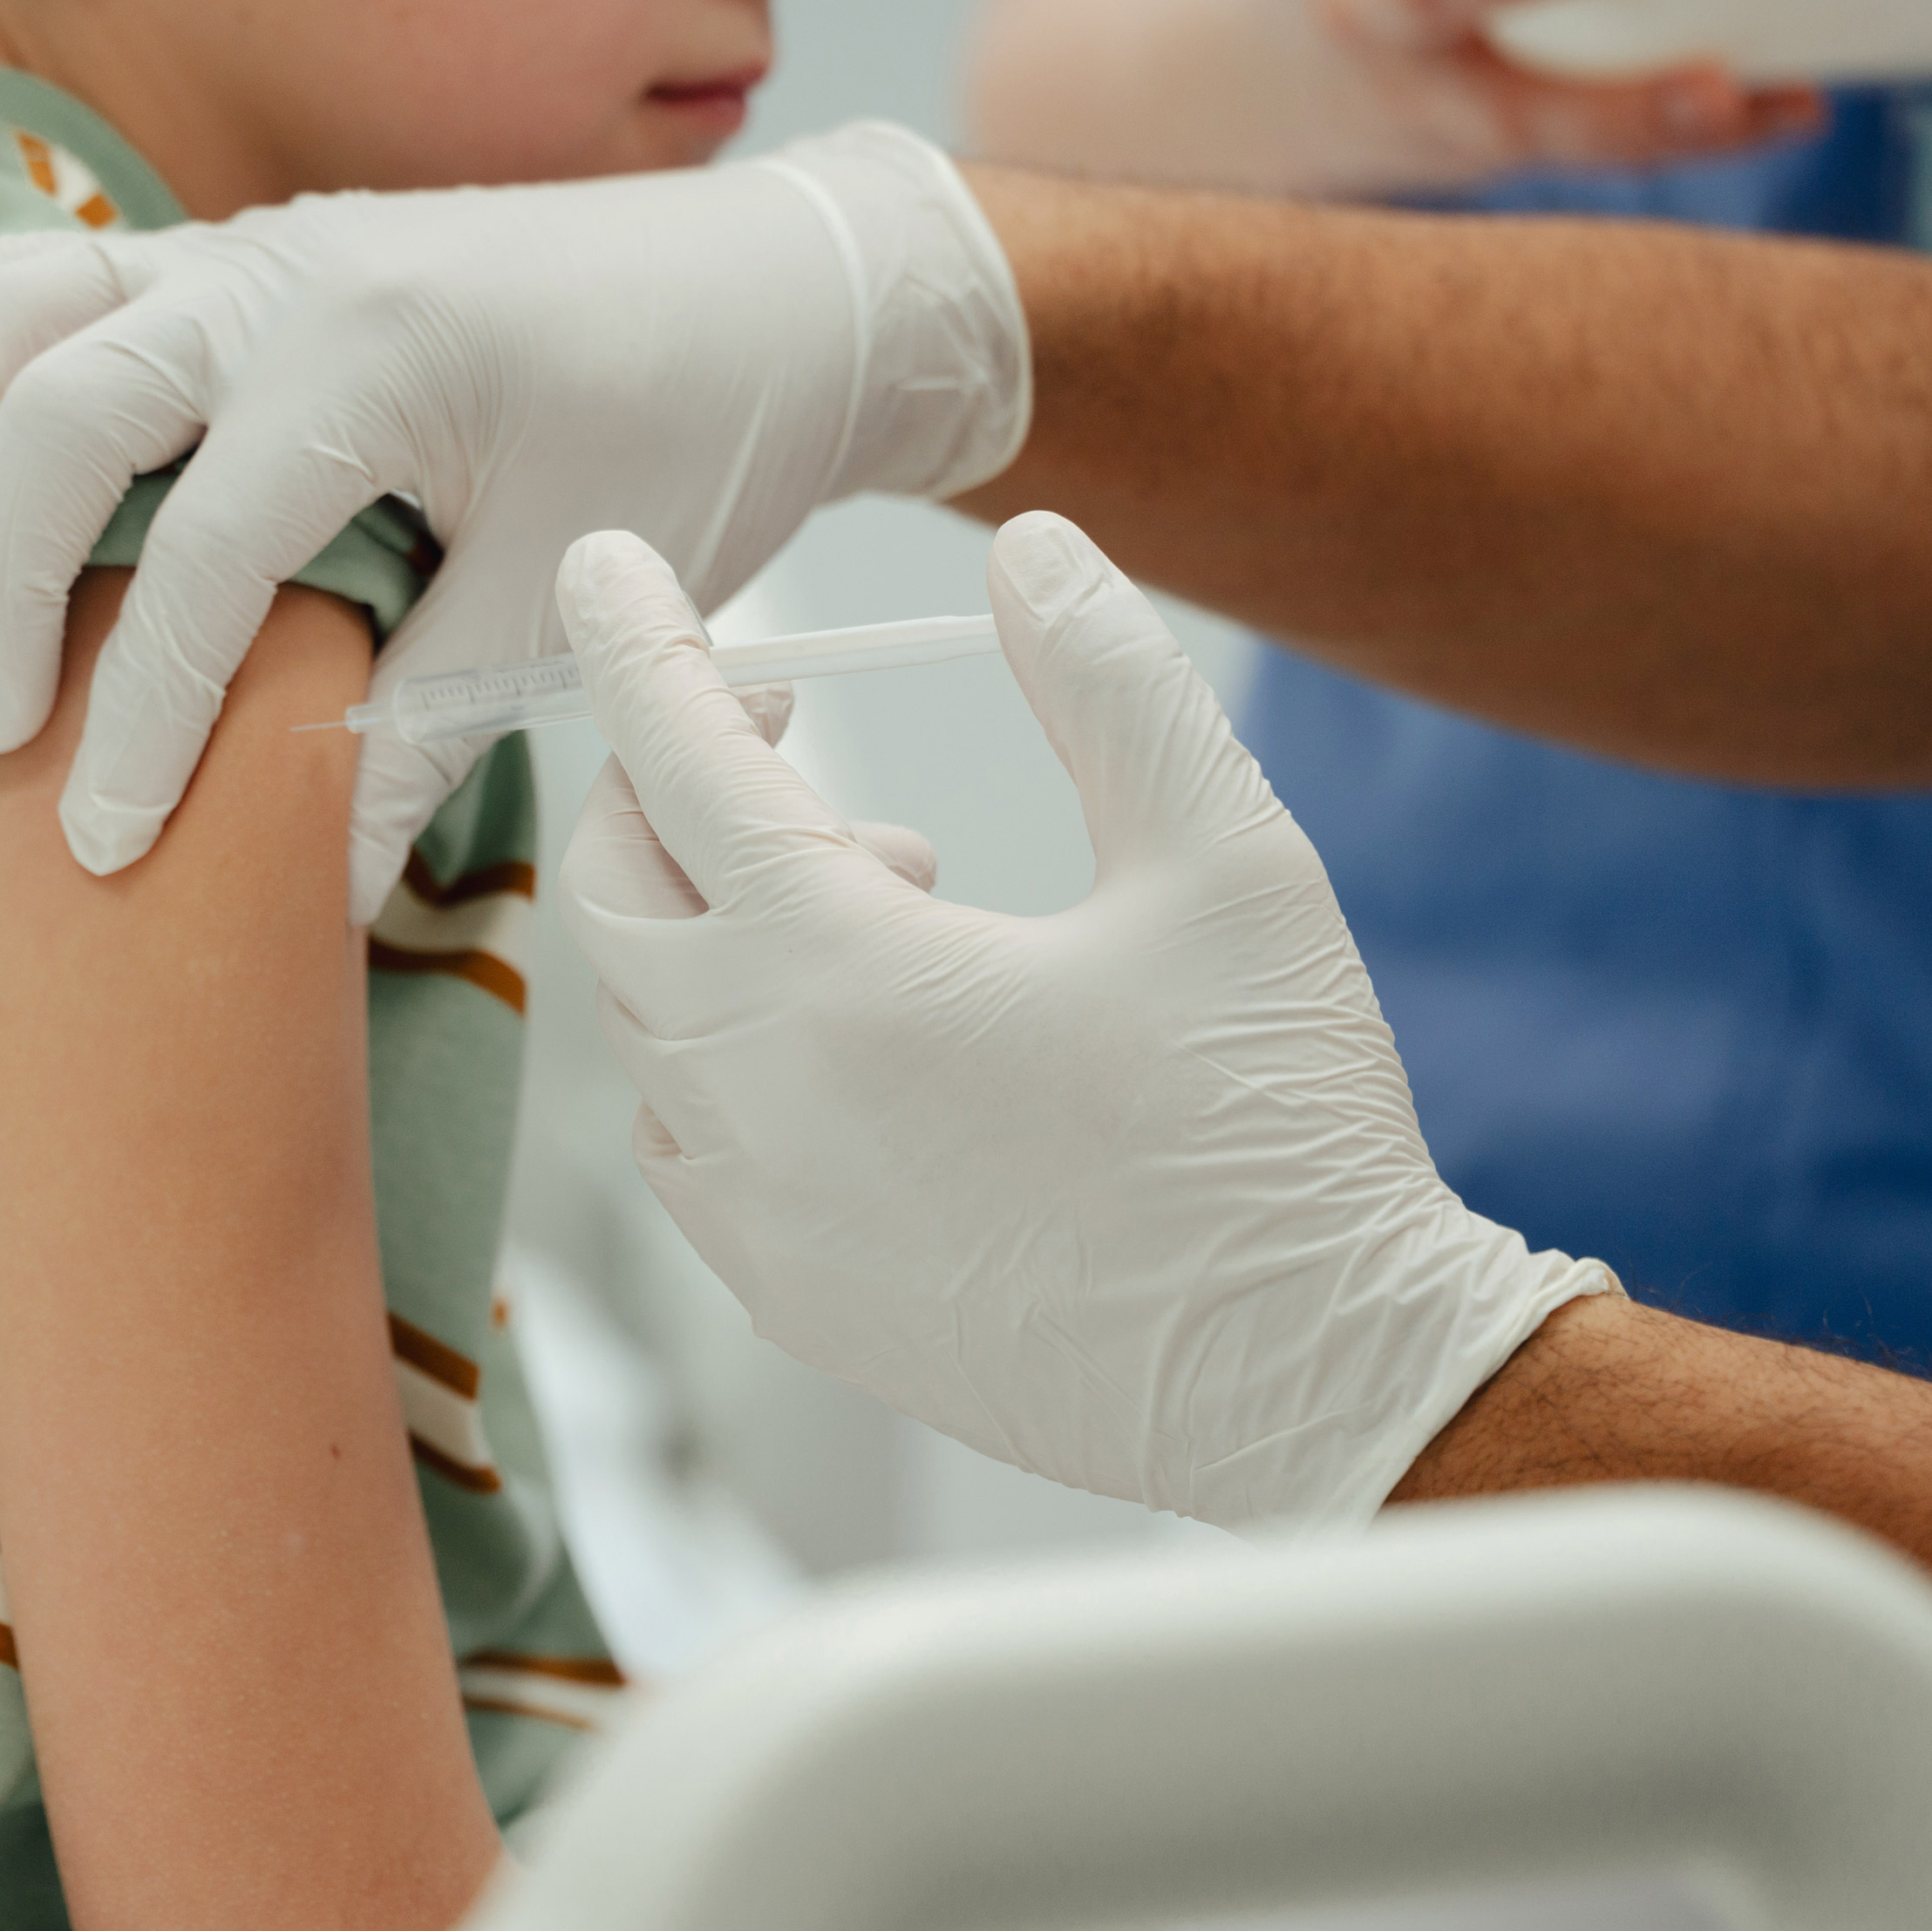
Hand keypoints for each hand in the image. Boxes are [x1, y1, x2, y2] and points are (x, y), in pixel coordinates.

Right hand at [0, 125, 1027, 922]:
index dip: (145, 720)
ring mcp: (249, 246)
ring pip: (22, 314)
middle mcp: (284, 277)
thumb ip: (427, 731)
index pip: (205, 562)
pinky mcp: (239, 250)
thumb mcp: (573, 600)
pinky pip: (49, 260)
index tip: (108, 850)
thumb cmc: (695, 434)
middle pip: (62, 420)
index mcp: (377, 360)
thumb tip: (308, 898)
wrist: (776, 289)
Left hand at [552, 512, 1616, 1532]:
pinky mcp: (795, 1302)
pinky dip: (729, 1056)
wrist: (1320, 1377)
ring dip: (718, 928)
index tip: (610, 568)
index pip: (673, 759)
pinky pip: (690, 1148)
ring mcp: (763, 1218)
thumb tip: (1030, 553)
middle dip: (668, 786)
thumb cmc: (1276, 1119)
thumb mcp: (1222, 858)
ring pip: (646, 1025)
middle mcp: (759, 1100)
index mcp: (839, 971)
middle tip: (784, 736)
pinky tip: (868, 1042)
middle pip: (615, 894)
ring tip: (896, 902)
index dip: (635, 640)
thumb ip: (1107, 682)